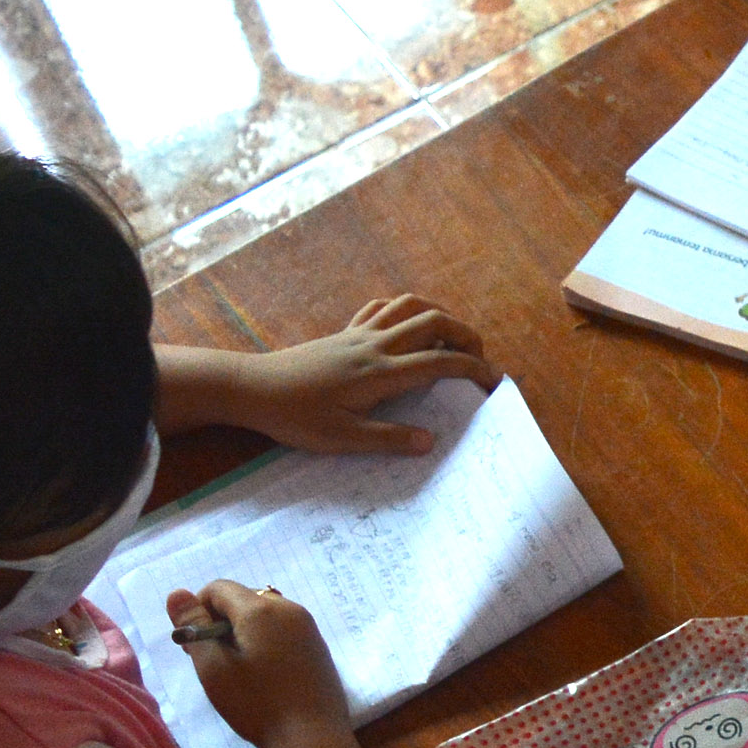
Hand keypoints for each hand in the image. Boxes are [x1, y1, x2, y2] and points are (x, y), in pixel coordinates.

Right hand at [168, 580, 348, 747]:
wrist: (312, 738)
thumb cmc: (256, 704)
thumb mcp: (214, 668)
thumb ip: (194, 627)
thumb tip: (176, 593)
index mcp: (262, 610)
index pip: (219, 588)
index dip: (199, 609)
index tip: (195, 643)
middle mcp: (290, 609)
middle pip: (244, 599)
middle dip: (221, 621)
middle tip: (212, 659)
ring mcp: (309, 628)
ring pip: (265, 615)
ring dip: (243, 632)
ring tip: (237, 670)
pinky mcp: (318, 647)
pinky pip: (284, 630)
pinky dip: (265, 641)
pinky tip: (263, 675)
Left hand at [217, 296, 496, 453]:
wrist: (252, 388)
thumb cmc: (295, 416)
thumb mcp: (342, 438)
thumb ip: (388, 439)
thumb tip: (430, 441)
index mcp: (380, 373)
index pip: (439, 361)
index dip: (473, 368)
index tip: (494, 382)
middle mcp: (374, 345)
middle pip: (433, 321)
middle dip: (466, 334)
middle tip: (477, 359)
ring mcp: (358, 334)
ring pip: (409, 306)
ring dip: (439, 315)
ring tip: (451, 338)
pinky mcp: (343, 333)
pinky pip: (381, 308)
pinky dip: (404, 310)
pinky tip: (406, 327)